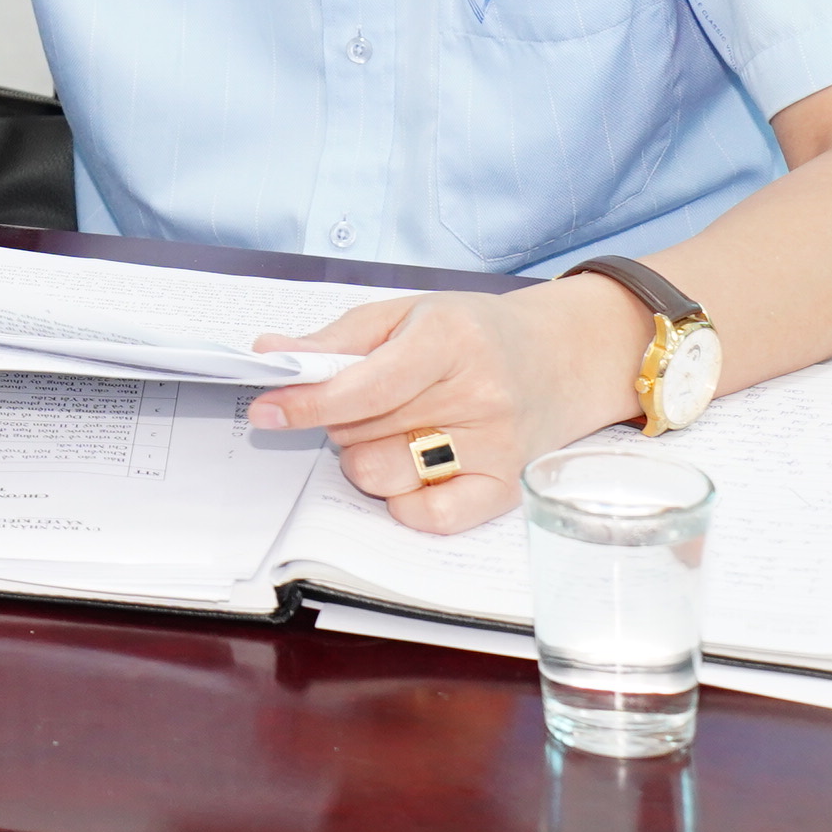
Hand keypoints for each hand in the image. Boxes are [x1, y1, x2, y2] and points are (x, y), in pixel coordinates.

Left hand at [248, 277, 646, 533]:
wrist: (565, 357)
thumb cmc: (475, 332)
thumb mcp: (406, 312)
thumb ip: (336, 338)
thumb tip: (271, 357)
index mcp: (450, 339)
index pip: (364, 386)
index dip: (309, 402)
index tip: (266, 409)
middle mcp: (479, 395)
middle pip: (363, 432)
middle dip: (338, 420)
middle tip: (361, 402)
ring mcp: (497, 446)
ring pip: (384, 475)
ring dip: (364, 457)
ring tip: (391, 429)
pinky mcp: (506, 488)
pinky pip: (430, 518)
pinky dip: (403, 501)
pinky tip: (410, 470)